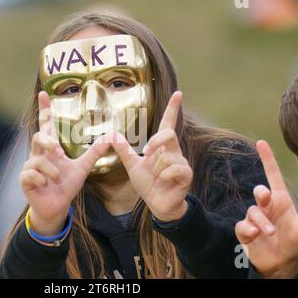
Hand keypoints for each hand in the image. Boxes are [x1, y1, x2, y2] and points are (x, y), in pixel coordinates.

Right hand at [19, 91, 109, 236]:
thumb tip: (109, 137)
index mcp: (50, 150)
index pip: (47, 126)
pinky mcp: (24, 180)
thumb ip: (94, 153)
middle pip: (38, 137)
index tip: (44, 93)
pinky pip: (31, 174)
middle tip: (58, 151)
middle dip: (48, 141)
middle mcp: (38, 155)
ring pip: (37, 161)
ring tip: (56, 180)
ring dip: (52, 172)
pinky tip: (45, 185)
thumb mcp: (82, 168)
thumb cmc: (66, 186)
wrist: (57, 206)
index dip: (45, 110)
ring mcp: (29, 167)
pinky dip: (42, 180)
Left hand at [109, 91, 191, 221]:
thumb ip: (124, 150)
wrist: (157, 204)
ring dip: (156, 169)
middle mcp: (174, 151)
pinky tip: (164, 182)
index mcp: (162, 147)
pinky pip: (173, 169)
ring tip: (158, 178)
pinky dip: (163, 176)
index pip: (168, 124)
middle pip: (168, 134)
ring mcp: (182, 163)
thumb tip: (111, 134)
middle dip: (155, 142)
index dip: (172, 108)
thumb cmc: (148, 185)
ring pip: (166, 157)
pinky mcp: (186, 174)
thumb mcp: (132, 165)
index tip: (177, 93)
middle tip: (147, 153)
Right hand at [235, 140, 297, 277]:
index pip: (273, 175)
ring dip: (261, 222)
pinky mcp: (245, 230)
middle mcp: (266, 206)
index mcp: (280, 201)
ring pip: (253, 211)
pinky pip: (242, 225)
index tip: (261, 142)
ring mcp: (254, 218)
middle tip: (266, 197)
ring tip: (269, 232)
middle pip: (260, 191)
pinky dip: (249, 230)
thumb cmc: (292, 241)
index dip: (267, 159)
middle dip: (261, 192)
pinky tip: (255, 235)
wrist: (279, 262)